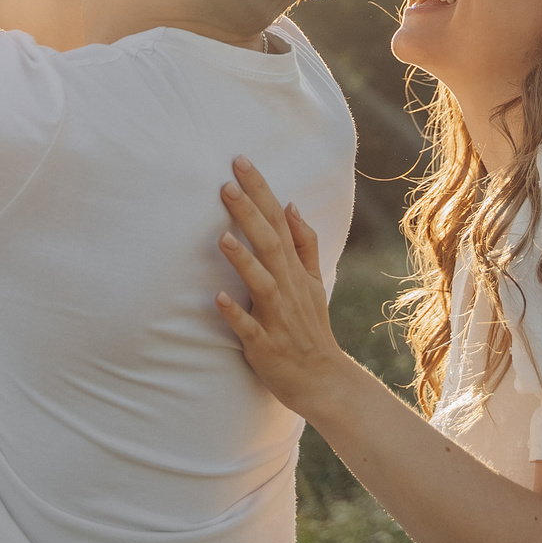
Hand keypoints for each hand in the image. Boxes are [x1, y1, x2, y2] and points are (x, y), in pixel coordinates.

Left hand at [216, 155, 365, 421]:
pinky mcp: (267, 346)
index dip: (262, 192)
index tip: (240, 161)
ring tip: (222, 238)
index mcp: (297, 272)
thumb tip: (292, 205)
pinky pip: (250, 329)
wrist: (325, 381)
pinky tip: (216, 300)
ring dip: (243, 261)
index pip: (280, 222)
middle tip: (226, 183)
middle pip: (271, 245)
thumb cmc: (310, 328)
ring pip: (263, 284)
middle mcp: (289, 289)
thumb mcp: (314, 283)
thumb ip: (305, 244)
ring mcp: (278, 318)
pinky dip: (235, 314)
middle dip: (250, 214)